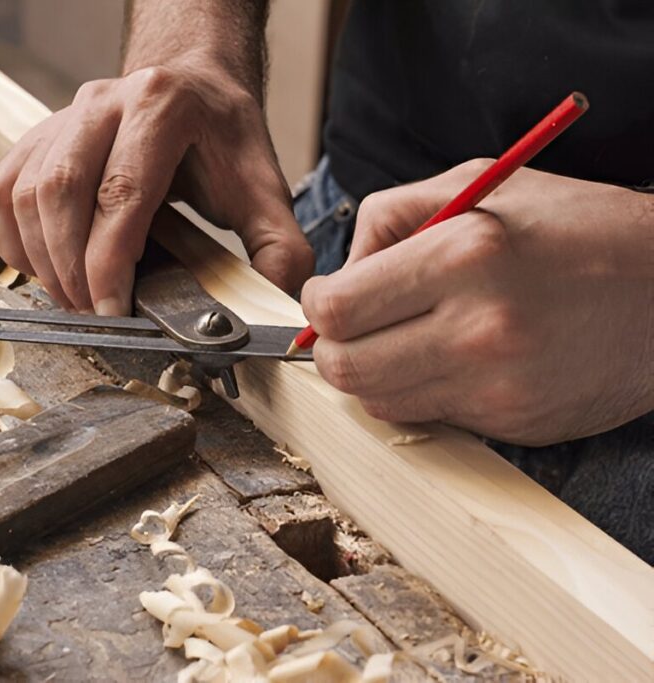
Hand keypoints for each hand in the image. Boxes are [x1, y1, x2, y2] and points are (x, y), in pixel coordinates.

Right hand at [0, 56, 313, 314]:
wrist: (187, 82)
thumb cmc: (218, 134)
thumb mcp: (262, 182)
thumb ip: (278, 245)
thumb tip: (281, 303)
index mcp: (161, 106)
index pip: (119, 193)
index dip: (107, 262)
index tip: (111, 309)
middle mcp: (101, 103)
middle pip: (60, 193)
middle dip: (70, 268)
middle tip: (91, 312)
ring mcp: (61, 118)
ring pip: (23, 194)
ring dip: (39, 259)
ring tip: (71, 297)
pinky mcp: (35, 138)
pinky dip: (8, 239)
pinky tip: (38, 266)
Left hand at [301, 161, 653, 444]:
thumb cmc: (577, 227)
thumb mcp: (481, 183)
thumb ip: (391, 216)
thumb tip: (340, 271)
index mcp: (465, 256)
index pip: (337, 310)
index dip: (318, 304)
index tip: (329, 295)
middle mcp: (479, 329)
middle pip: (345, 369)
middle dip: (332, 346)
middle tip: (352, 325)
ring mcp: (498, 387)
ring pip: (379, 402)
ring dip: (372, 373)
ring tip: (403, 337)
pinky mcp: (514, 424)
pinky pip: (430, 418)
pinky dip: (420, 392)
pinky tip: (448, 360)